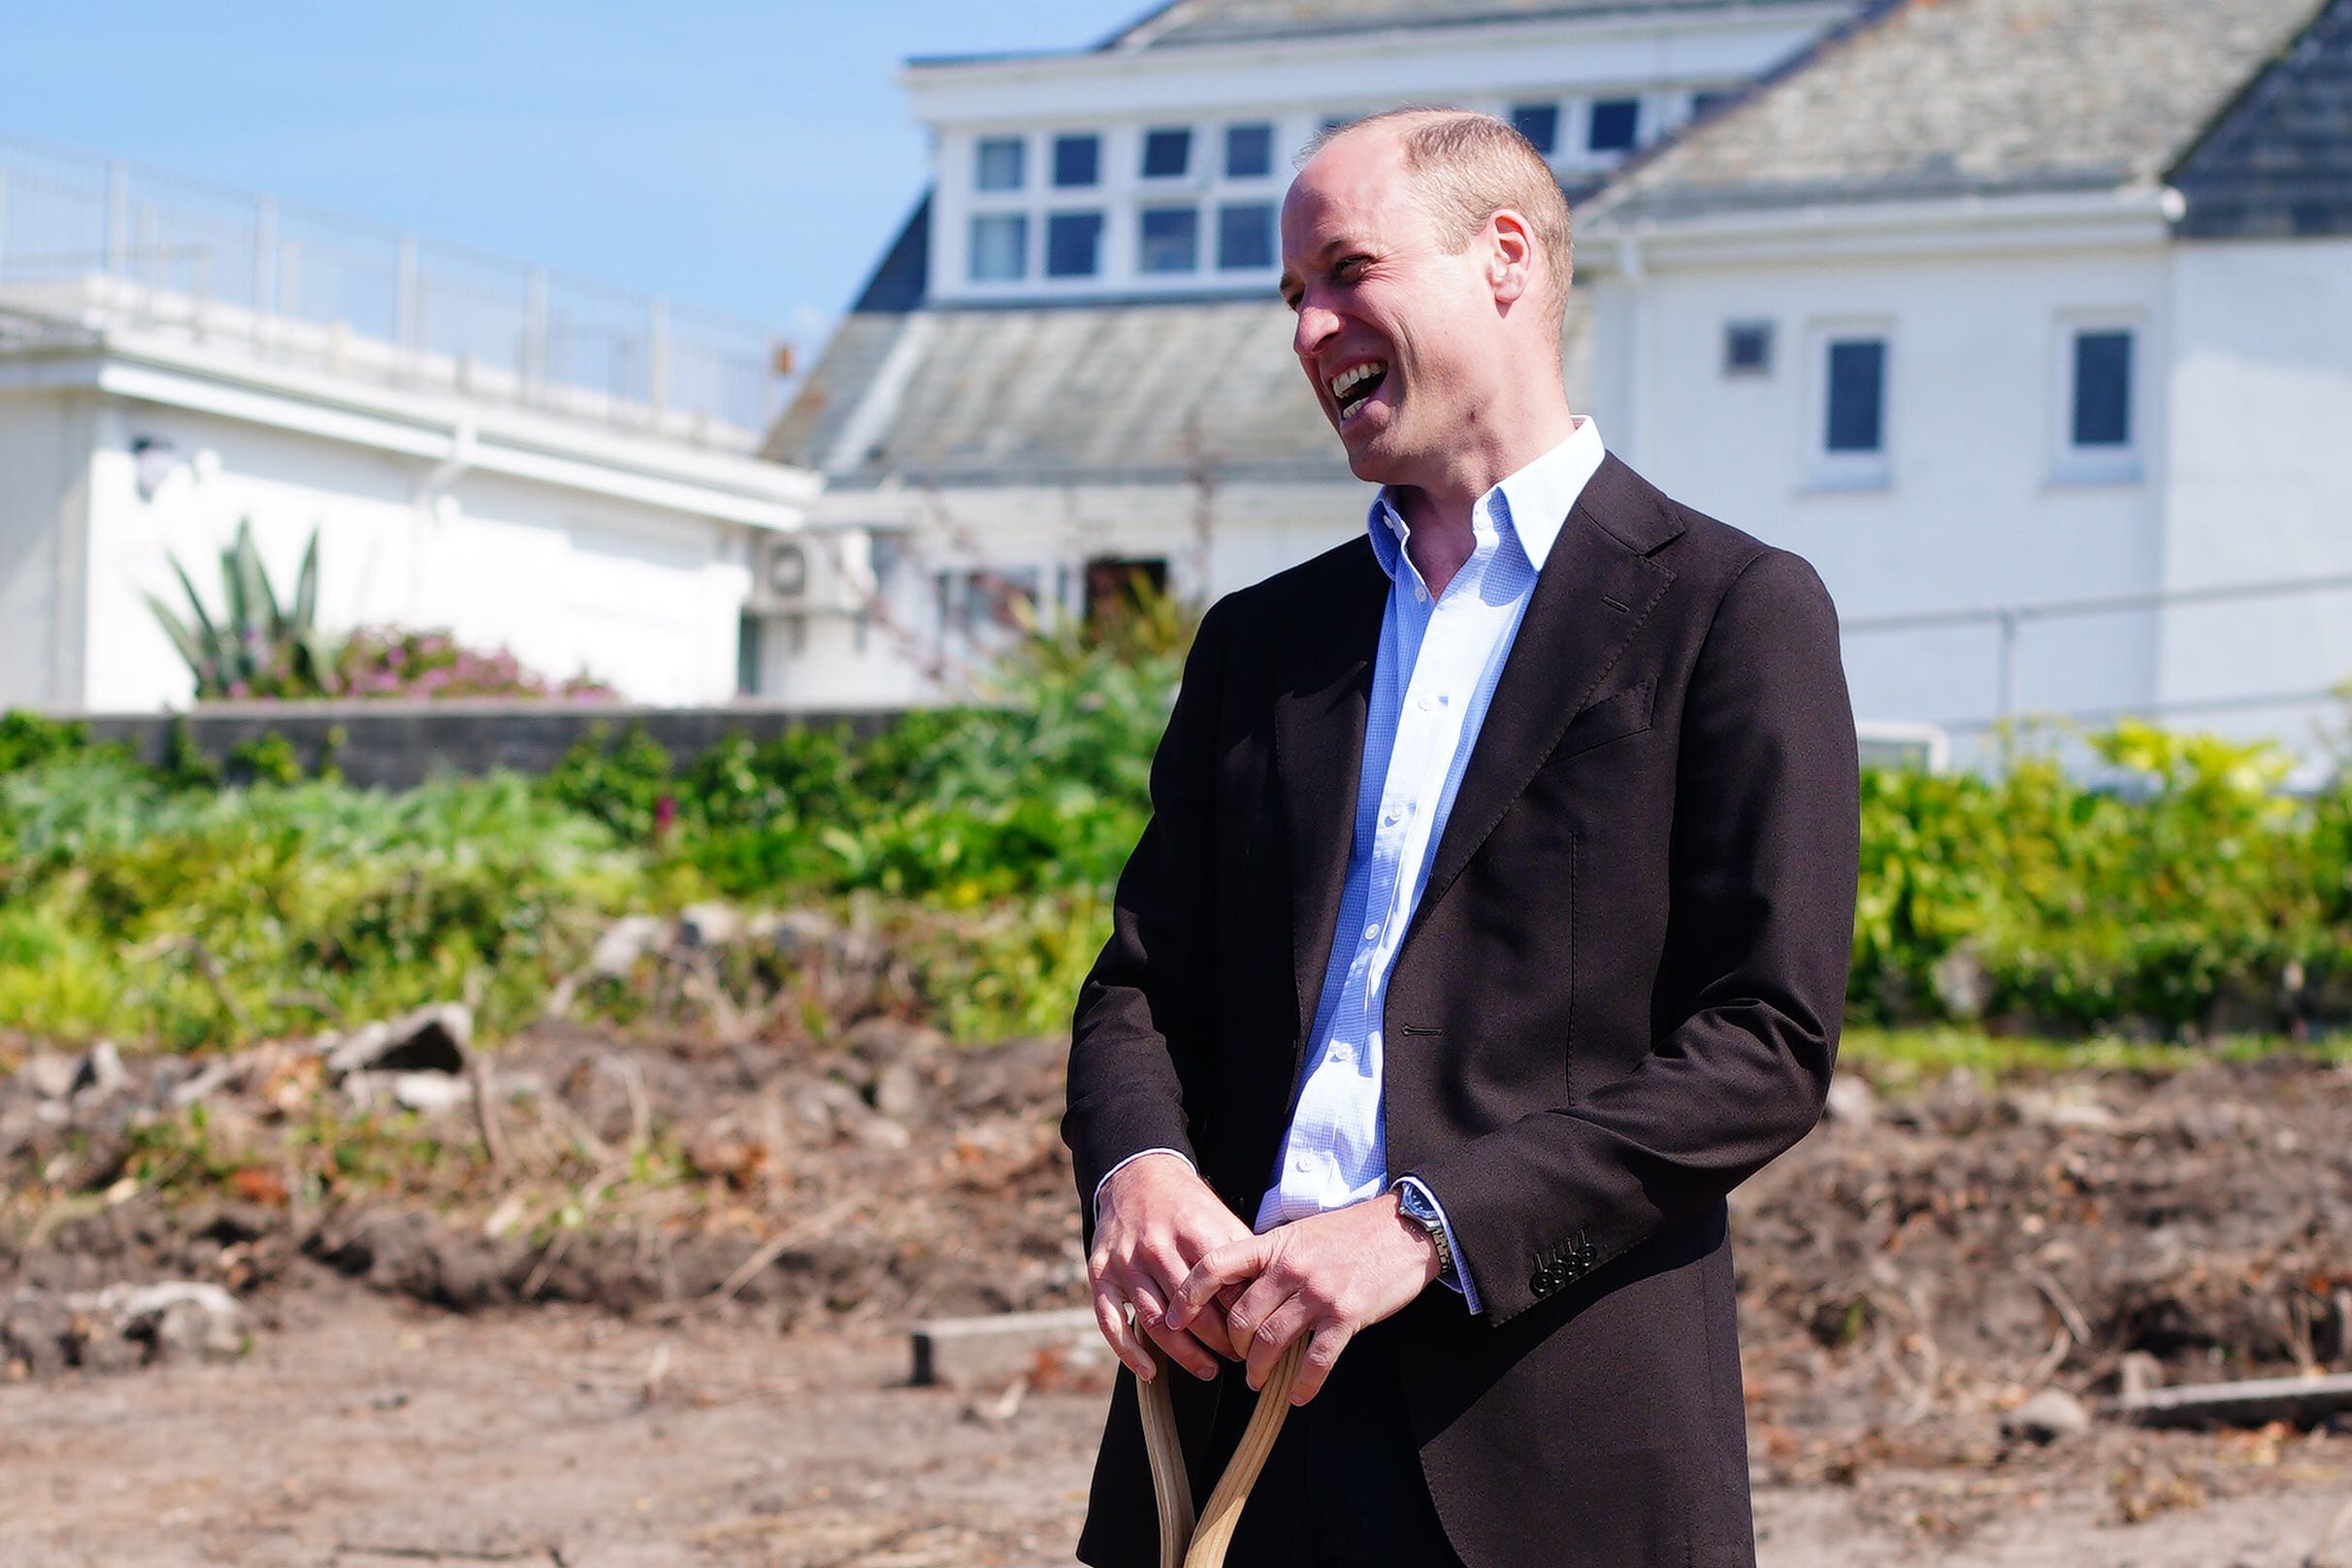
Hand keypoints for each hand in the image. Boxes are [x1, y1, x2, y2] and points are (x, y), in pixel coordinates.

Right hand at [1089, 1153, 1252, 1381]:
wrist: (1138, 1176)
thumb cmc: (1188, 1205)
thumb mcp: (1222, 1218)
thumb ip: (1243, 1255)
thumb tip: (1270, 1295)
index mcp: (1192, 1231)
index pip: (1221, 1289)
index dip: (1242, 1319)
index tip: (1255, 1336)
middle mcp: (1157, 1247)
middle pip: (1191, 1311)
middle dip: (1218, 1342)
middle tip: (1236, 1357)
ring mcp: (1125, 1262)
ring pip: (1155, 1321)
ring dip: (1184, 1354)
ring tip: (1208, 1368)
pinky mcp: (1100, 1273)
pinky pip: (1111, 1321)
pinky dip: (1129, 1352)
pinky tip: (1151, 1371)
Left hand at [1167, 1193, 1439, 1404]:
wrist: (1404, 1227)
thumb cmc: (1350, 1232)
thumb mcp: (1300, 1233)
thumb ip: (1270, 1257)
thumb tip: (1237, 1285)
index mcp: (1274, 1244)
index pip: (1215, 1265)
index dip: (1188, 1295)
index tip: (1173, 1318)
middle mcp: (1291, 1268)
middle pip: (1240, 1316)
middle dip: (1231, 1347)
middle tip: (1235, 1360)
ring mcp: (1319, 1293)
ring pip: (1271, 1341)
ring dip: (1258, 1369)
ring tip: (1255, 1381)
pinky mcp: (1347, 1315)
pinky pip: (1316, 1359)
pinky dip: (1304, 1384)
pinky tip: (1298, 1396)